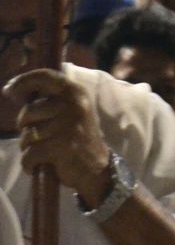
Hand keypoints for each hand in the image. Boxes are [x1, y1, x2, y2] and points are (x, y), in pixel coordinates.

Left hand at [4, 70, 111, 204]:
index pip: (45, 76)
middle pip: (28, 112)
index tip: (8, 90)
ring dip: (28, 148)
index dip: (23, 80)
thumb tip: (17, 91)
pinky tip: (39, 165)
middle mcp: (74, 105)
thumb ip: (51, 100)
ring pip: (26, 135)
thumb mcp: (71, 111)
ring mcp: (68, 125)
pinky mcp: (61, 147)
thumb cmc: (77, 138)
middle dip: (24, 128)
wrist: (96, 168)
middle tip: (37, 137)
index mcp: (76, 92)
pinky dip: (29, 164)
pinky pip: (29, 155)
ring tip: (43, 152)